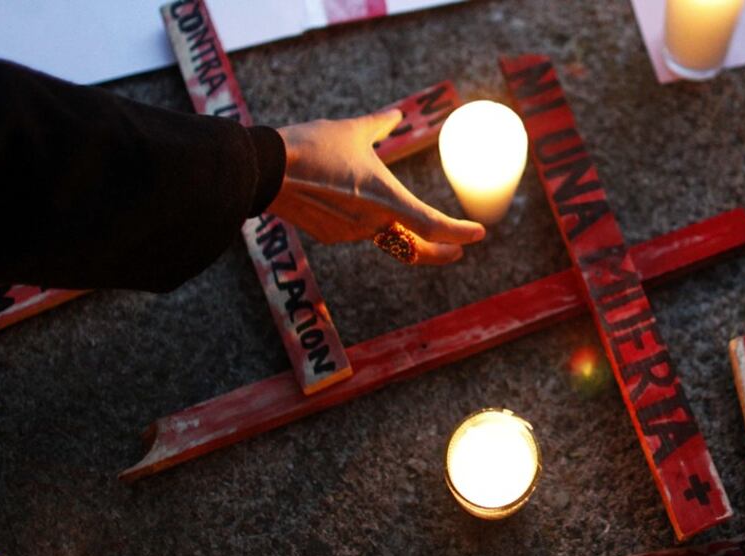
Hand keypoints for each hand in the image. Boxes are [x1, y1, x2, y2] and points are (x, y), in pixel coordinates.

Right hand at [267, 109, 485, 263]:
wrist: (266, 169)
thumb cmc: (314, 146)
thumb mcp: (353, 130)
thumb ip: (380, 125)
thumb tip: (396, 114)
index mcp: (387, 200)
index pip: (433, 226)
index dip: (459, 233)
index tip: (478, 235)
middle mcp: (372, 224)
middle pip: (414, 247)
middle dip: (439, 251)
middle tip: (457, 251)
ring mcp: (349, 234)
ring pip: (380, 232)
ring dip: (391, 224)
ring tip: (378, 197)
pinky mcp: (328, 236)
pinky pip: (354, 229)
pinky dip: (361, 219)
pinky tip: (344, 197)